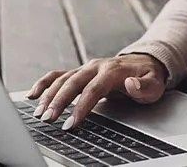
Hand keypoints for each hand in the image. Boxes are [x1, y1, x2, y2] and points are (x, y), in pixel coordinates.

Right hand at [26, 53, 167, 128]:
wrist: (144, 63)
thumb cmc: (148, 77)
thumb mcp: (155, 85)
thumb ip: (145, 87)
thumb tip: (131, 83)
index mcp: (112, 70)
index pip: (94, 89)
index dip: (81, 106)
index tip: (71, 123)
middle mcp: (95, 66)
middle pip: (73, 82)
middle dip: (59, 101)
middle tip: (48, 119)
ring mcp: (85, 68)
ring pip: (62, 79)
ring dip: (48, 95)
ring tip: (39, 114)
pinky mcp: (79, 72)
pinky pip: (57, 75)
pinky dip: (43, 83)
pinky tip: (31, 95)